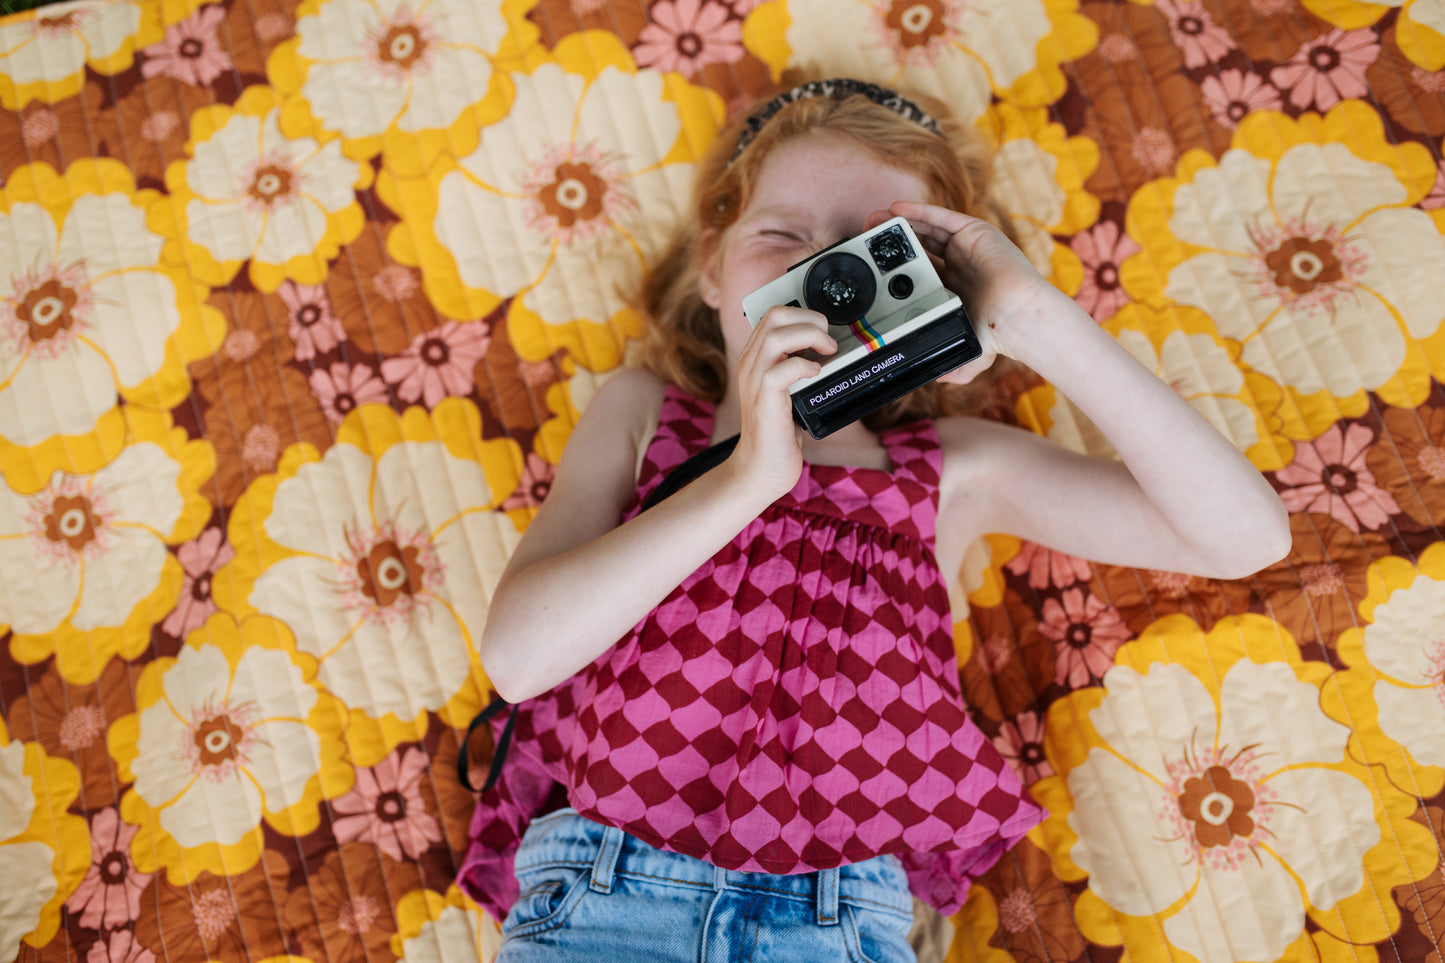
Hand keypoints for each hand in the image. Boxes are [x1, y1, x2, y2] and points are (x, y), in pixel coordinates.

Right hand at [728, 304, 835, 499]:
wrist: (761, 468)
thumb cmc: (778, 430)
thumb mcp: (788, 390)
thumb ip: (797, 367)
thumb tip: (831, 348)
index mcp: (754, 358)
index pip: (773, 314)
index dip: (804, 312)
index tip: (823, 329)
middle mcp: (750, 365)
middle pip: (774, 316)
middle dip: (809, 318)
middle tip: (828, 340)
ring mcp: (754, 382)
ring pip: (776, 337)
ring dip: (810, 337)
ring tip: (827, 352)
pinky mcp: (764, 402)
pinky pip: (780, 371)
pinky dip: (803, 366)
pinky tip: (816, 374)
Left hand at [867, 201, 1064, 382]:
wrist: (1017, 317)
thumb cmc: (996, 337)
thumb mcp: (968, 356)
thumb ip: (952, 369)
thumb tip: (937, 379)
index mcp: (954, 288)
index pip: (919, 271)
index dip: (895, 267)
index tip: (871, 267)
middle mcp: (959, 265)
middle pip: (919, 246)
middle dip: (892, 242)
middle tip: (865, 238)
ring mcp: (966, 246)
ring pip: (926, 228)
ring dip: (899, 223)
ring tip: (873, 221)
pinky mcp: (974, 232)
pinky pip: (940, 217)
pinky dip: (918, 211)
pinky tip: (895, 211)